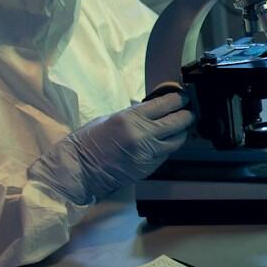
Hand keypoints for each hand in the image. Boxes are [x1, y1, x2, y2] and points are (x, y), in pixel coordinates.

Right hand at [33, 93, 195, 204]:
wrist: (78, 169)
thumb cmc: (88, 141)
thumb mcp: (110, 118)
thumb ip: (134, 114)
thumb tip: (154, 110)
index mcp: (130, 118)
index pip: (165, 104)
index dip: (179, 99)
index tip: (184, 96)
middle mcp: (143, 135)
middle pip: (178, 121)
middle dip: (187, 114)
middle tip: (189, 111)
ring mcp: (147, 153)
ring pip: (178, 140)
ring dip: (181, 132)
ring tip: (181, 127)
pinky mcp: (148, 168)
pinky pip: (166, 154)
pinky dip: (169, 146)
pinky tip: (166, 142)